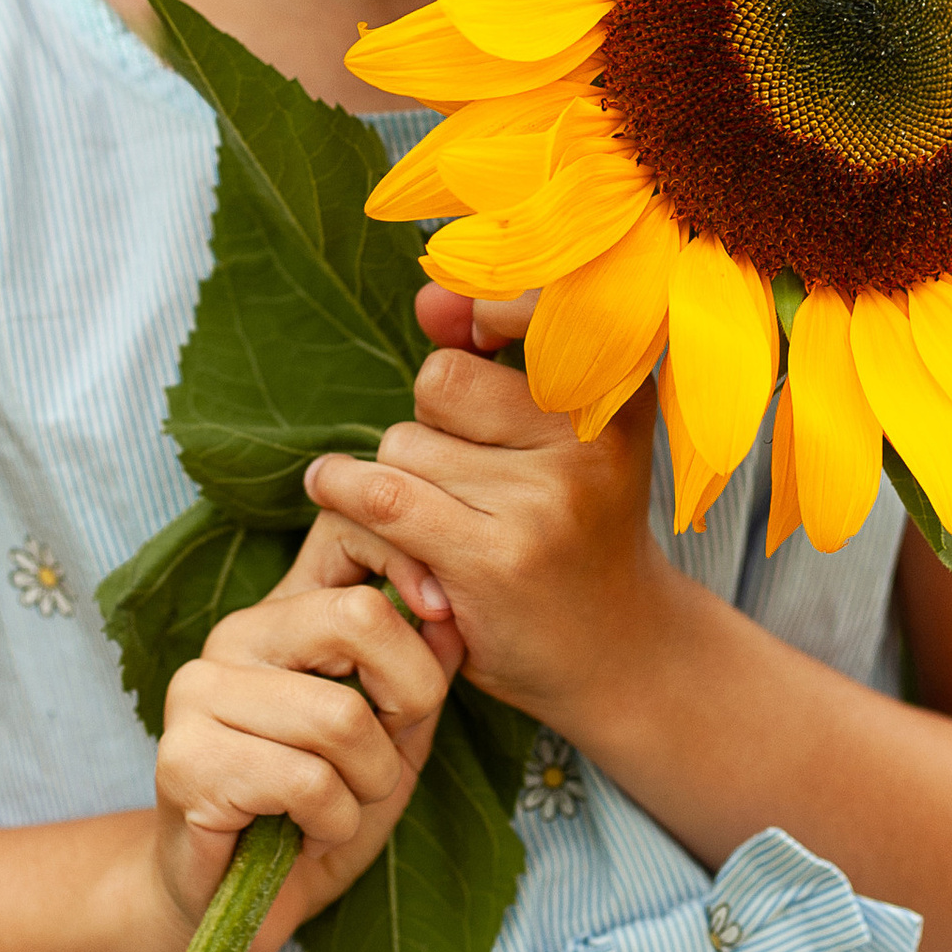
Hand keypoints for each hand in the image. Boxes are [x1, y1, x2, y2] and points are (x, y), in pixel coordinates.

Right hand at [151, 514, 460, 951]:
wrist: (230, 907)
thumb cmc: (314, 817)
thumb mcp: (390, 741)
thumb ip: (419, 676)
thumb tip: (452, 613)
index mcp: (279, 615)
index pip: (348, 540)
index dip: (410, 570)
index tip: (439, 626)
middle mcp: (233, 637)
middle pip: (358, 619)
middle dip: (405, 702)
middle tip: (384, 760)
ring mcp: (199, 693)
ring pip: (342, 717)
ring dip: (367, 785)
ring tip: (335, 809)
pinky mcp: (185, 760)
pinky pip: (307, 782)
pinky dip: (331, 823)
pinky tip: (301, 835)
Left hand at [306, 344, 667, 730]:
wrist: (619, 653)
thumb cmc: (576, 528)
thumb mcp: (563, 433)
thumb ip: (497, 354)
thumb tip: (429, 297)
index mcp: (618, 386)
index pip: (520, 309)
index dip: (480, 314)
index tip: (469, 334)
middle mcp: (590, 436)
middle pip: (440, 382)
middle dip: (431, 424)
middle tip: (468, 478)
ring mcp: (544, 500)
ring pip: (403, 445)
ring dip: (397, 477)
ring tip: (446, 520)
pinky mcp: (493, 559)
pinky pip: (383, 498)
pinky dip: (343, 493)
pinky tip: (331, 492)